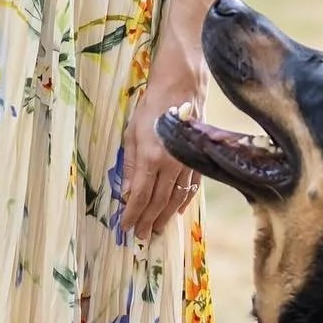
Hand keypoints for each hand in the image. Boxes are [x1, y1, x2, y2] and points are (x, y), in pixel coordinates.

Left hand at [117, 51, 206, 240]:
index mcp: (150, 159)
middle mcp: (170, 166)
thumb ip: (129, 164)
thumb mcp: (131, 133)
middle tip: (141, 235)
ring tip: (157, 229)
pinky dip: (184, 202)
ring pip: (176, 199)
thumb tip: (125, 191)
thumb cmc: (151, 107)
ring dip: (165, 216)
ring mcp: (187, 164)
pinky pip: (191, 187)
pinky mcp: (198, 159)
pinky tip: (177, 211)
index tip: (126, 227)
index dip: (132, 214)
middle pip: (158, 202)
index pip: (139, 196)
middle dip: (148, 220)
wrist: (182, 88)